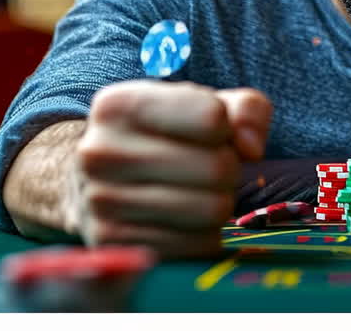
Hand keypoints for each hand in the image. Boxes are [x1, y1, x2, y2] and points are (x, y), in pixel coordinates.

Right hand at [66, 80, 272, 257]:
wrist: (99, 182)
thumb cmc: (166, 137)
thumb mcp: (206, 105)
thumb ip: (246, 110)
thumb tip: (251, 150)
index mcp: (119, 104)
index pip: (212, 117)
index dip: (226, 127)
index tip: (210, 131)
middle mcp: (99, 152)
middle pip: (216, 167)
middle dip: (228, 168)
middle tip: (209, 168)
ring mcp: (101, 202)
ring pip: (211, 210)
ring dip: (219, 203)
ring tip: (196, 192)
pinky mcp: (114, 245)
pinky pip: (198, 246)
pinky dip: (206, 235)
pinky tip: (184, 222)